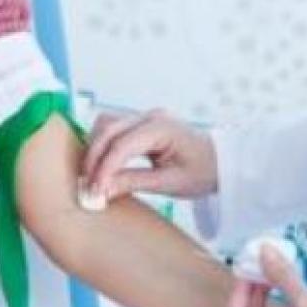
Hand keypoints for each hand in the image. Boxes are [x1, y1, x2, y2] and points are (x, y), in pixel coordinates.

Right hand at [82, 109, 217, 201]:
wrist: (221, 162)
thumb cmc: (202, 171)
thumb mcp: (170, 183)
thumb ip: (135, 182)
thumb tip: (102, 189)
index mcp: (162, 127)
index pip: (122, 145)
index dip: (104, 168)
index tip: (94, 190)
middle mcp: (151, 116)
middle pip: (108, 129)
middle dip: (94, 157)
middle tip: (86, 185)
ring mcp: (145, 117)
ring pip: (106, 125)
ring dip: (95, 149)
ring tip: (92, 176)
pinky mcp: (141, 124)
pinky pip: (114, 129)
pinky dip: (103, 145)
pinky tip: (101, 165)